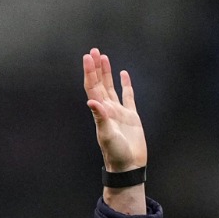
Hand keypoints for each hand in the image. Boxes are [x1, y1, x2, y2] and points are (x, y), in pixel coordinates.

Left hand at [84, 48, 145, 173]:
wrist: (129, 166)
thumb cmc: (116, 153)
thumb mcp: (107, 135)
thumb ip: (100, 118)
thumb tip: (91, 102)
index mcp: (100, 112)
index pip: (92, 88)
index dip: (89, 72)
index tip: (88, 57)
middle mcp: (107, 110)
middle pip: (99, 84)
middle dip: (96, 68)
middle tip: (94, 51)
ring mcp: (119, 112)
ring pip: (111, 87)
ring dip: (107, 73)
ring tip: (104, 57)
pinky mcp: (131, 116)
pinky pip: (128, 96)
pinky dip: (125, 85)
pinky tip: (124, 74)